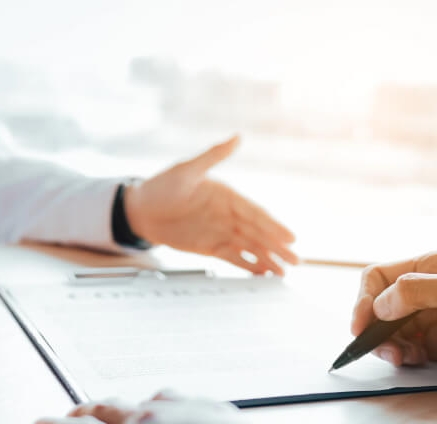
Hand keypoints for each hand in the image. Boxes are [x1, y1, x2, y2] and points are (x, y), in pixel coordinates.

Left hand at [124, 136, 297, 274]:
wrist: (140, 210)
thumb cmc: (161, 186)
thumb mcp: (187, 170)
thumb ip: (213, 155)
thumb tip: (237, 137)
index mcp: (228, 196)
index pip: (256, 213)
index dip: (273, 227)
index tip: (289, 238)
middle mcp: (230, 215)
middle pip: (259, 234)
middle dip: (278, 248)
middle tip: (296, 260)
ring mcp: (222, 232)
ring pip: (251, 248)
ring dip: (268, 259)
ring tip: (284, 273)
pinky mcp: (212, 246)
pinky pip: (235, 258)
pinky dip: (249, 266)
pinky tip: (264, 273)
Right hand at [351, 250, 436, 387]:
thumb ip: (422, 291)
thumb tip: (380, 305)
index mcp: (434, 266)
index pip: (380, 276)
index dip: (364, 299)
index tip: (362, 325)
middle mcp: (429, 291)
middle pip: (379, 305)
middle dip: (372, 327)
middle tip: (382, 350)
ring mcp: (434, 319)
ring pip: (389, 330)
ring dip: (385, 345)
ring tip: (402, 359)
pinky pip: (406, 349)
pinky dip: (401, 357)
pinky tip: (415, 362)